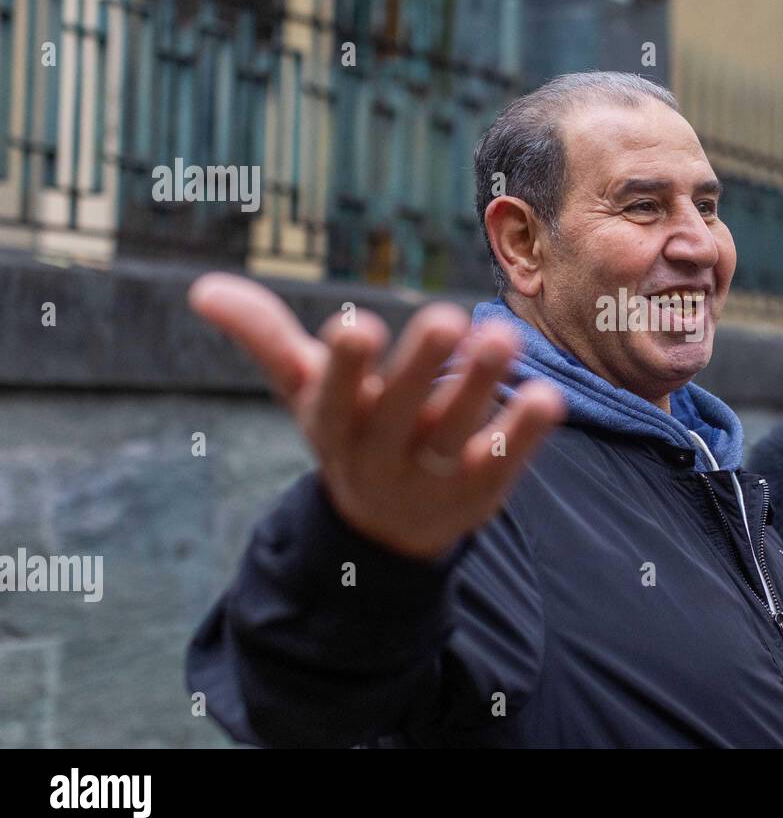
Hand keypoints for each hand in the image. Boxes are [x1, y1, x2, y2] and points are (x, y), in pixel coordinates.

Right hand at [189, 272, 564, 558]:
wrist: (385, 529)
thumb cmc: (347, 431)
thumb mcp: (304, 390)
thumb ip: (265, 338)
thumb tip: (201, 288)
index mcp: (334, 424)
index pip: (333, 397)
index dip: (345, 367)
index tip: (354, 325)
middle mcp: (380, 453)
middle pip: (398, 413)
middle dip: (420, 368)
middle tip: (445, 317)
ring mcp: (431, 477)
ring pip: (455, 434)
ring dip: (479, 388)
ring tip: (505, 338)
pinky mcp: (478, 494)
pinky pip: (501, 465)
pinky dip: (522, 435)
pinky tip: (547, 396)